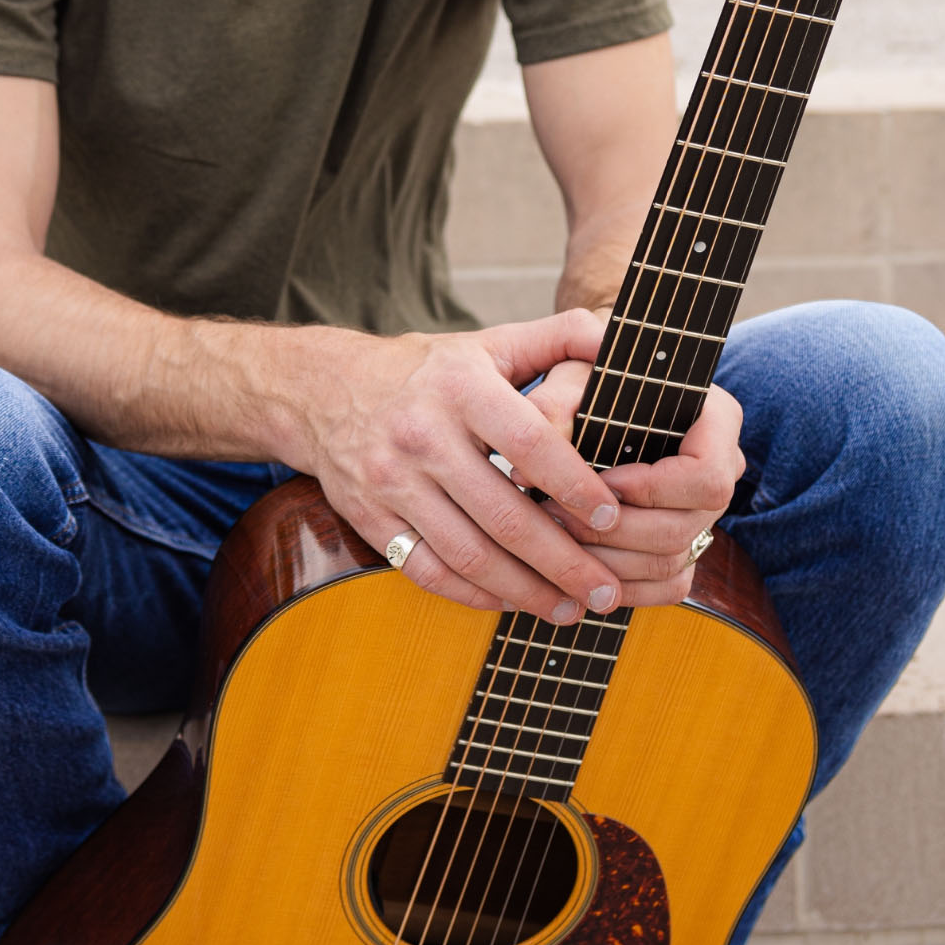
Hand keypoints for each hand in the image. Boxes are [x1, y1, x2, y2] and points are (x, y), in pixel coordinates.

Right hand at [288, 311, 634, 626]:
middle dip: (563, 561)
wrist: (324, 390)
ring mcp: (392, 482)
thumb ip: (560, 336)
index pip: (527, 442)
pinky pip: (429, 571)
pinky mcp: (370, 518)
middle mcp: (422, 435)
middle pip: (503, 515)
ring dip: (526, 590)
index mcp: (461, 387)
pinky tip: (513, 602)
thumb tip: (620, 346)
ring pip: (468, 553)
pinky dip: (475, 596)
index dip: (574, 484)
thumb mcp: (489, 341)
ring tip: (571, 607)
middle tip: (607, 590)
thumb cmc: (426, 371)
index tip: (612, 517)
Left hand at [522, 363, 744, 607]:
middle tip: (555, 516)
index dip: (652, 489)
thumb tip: (524, 470)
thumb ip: (553, 407)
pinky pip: (668, 587)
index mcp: (717, 421)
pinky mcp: (687, 547)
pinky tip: (577, 572)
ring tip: (554, 540)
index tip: (600, 482)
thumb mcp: (573, 379)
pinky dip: (622, 587)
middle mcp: (722, 471)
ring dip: (607, 561)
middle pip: (684, 527)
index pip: (705, 476)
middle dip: (614, 530)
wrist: (597, 407)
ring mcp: (707, 514)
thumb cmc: (589, 385)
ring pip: (671, 562)